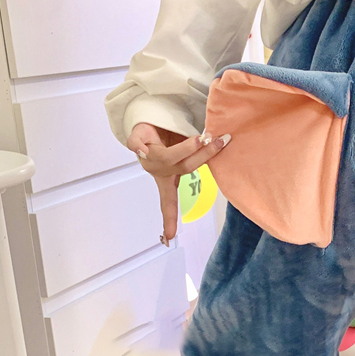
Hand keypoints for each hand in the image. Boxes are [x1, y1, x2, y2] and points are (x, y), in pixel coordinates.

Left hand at [126, 123, 229, 241]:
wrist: (151, 118)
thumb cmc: (170, 137)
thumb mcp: (185, 148)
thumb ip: (197, 153)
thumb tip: (216, 147)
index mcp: (166, 179)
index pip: (169, 202)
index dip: (170, 219)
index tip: (170, 237)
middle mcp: (158, 171)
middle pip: (183, 168)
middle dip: (203, 156)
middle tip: (219, 143)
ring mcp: (146, 158)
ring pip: (167, 157)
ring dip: (188, 146)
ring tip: (204, 137)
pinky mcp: (135, 142)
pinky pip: (137, 144)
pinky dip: (141, 145)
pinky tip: (145, 146)